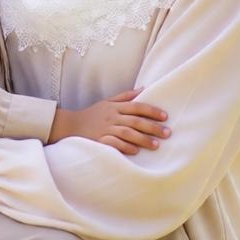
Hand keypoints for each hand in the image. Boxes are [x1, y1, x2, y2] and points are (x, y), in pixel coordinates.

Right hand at [55, 90, 169, 154]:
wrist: (71, 125)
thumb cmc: (93, 114)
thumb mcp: (108, 102)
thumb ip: (126, 96)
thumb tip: (144, 89)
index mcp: (115, 107)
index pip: (137, 106)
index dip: (151, 110)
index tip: (165, 116)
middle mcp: (112, 117)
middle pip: (135, 121)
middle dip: (152, 127)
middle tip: (168, 133)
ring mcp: (105, 129)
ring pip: (127, 133)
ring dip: (143, 139)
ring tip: (157, 145)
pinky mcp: (99, 141)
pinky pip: (114, 144)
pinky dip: (125, 147)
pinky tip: (136, 151)